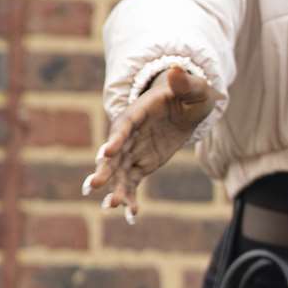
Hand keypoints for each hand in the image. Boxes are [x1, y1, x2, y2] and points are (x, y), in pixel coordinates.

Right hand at [83, 64, 217, 218]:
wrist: (185, 106)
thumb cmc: (188, 93)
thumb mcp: (193, 88)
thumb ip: (185, 83)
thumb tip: (177, 70)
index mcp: (139, 112)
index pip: (125, 125)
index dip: (115, 138)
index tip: (105, 152)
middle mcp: (130, 133)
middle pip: (114, 153)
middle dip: (105, 169)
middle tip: (93, 185)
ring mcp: (133, 150)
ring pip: (119, 172)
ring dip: (114, 189)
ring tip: (110, 208)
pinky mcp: (141, 164)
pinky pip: (133, 183)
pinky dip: (131, 198)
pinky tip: (131, 217)